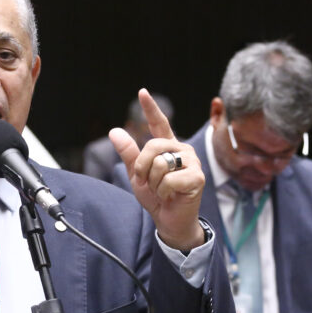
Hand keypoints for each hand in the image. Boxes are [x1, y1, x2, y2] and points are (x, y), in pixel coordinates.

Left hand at [110, 88, 204, 251]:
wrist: (169, 220)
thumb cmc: (156, 196)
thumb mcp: (137, 174)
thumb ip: (128, 154)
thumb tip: (114, 131)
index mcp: (168, 147)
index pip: (159, 124)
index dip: (150, 108)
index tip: (142, 92)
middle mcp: (182, 150)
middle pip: (152, 146)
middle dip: (142, 168)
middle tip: (147, 182)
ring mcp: (192, 163)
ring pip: (160, 164)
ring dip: (153, 182)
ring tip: (162, 190)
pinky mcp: (197, 177)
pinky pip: (169, 179)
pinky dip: (163, 191)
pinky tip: (171, 196)